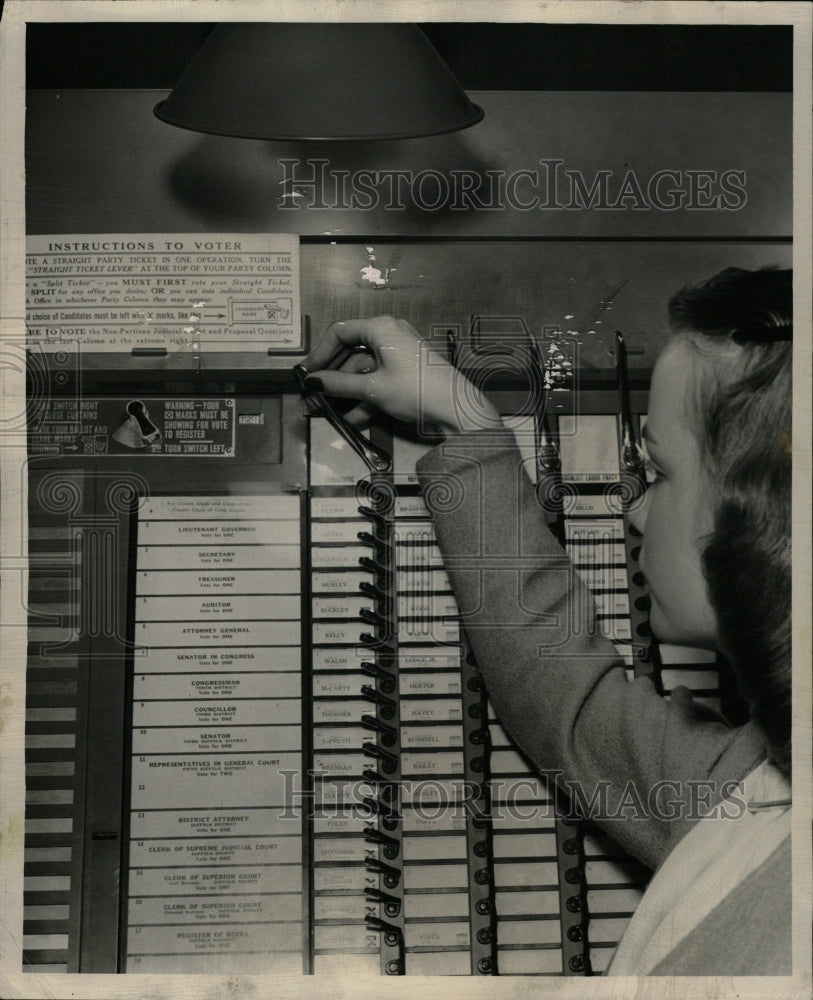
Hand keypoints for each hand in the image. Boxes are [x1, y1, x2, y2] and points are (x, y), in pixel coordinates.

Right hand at [302, 316, 501, 433]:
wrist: (456, 409)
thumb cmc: (418, 390)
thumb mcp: (373, 388)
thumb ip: (339, 385)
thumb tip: (314, 382)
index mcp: (381, 328)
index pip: (339, 333)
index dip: (320, 354)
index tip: (308, 373)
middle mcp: (390, 334)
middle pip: (351, 352)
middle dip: (332, 377)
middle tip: (315, 395)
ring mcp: (399, 353)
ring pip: (364, 369)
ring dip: (347, 391)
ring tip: (330, 411)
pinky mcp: (406, 371)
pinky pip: (378, 379)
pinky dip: (365, 396)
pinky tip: (353, 417)